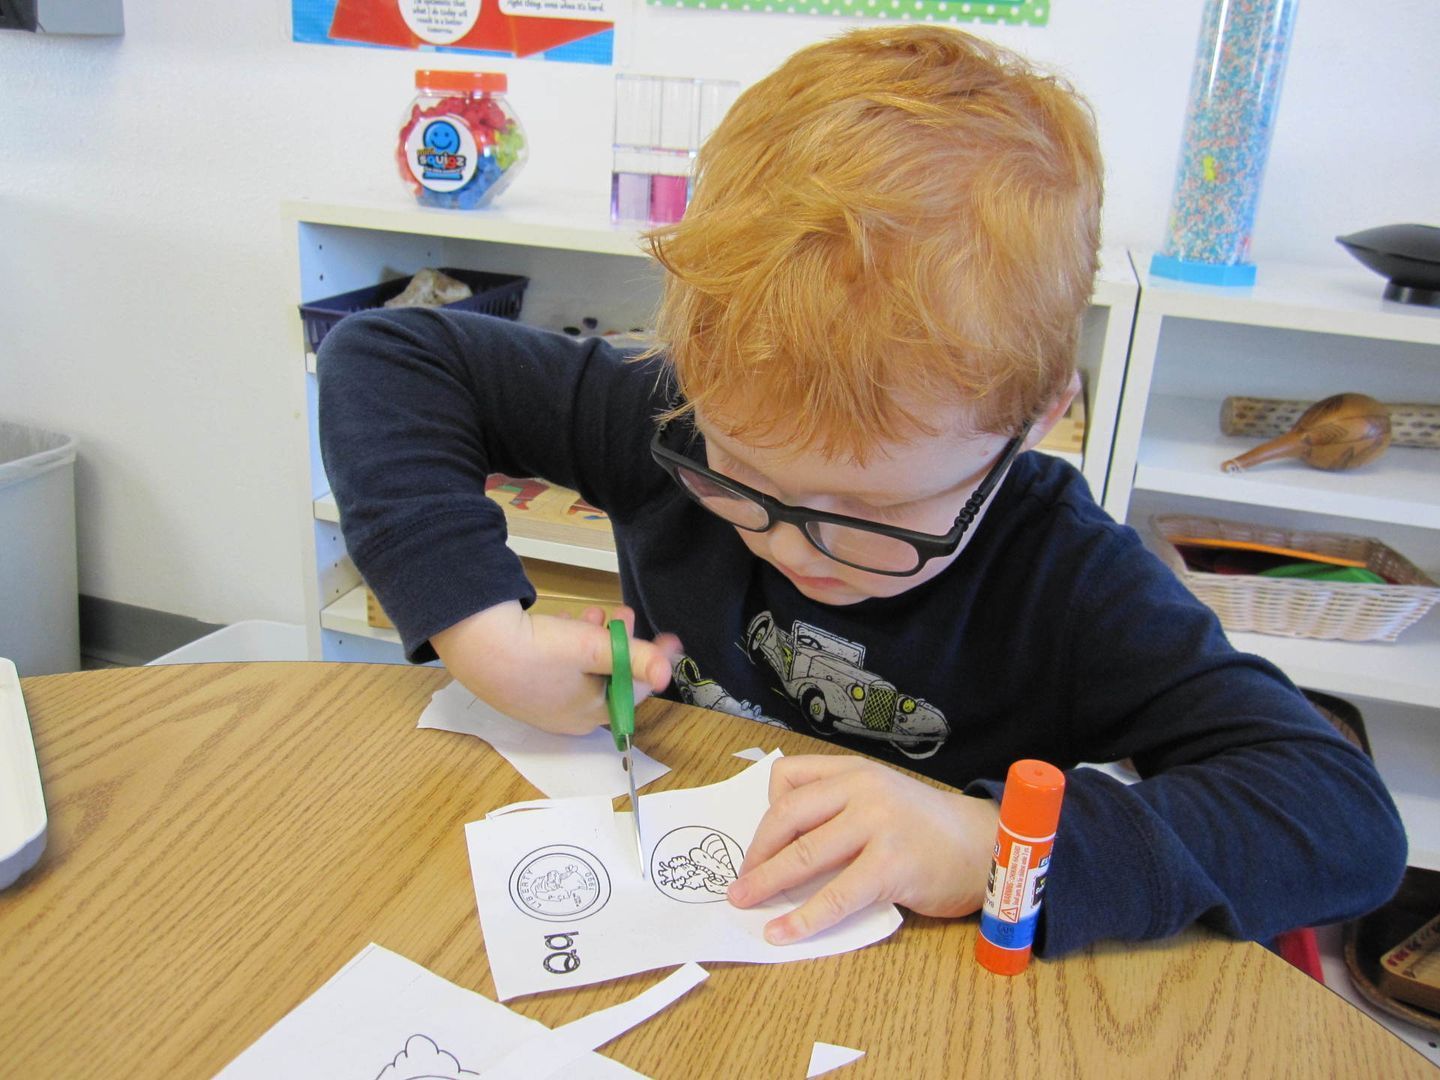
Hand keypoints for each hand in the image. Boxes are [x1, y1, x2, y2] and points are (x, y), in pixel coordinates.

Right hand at [430, 601, 683, 734]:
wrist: (474, 641)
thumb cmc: (537, 651)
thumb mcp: (594, 648)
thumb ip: (635, 658)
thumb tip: (666, 674)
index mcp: (589, 715)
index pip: (634, 691)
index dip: (653, 662)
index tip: (669, 639)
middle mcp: (567, 716)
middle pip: (610, 679)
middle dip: (622, 645)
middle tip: (625, 614)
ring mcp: (543, 701)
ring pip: (584, 669)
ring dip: (597, 639)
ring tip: (597, 611)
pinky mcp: (523, 682)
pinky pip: (559, 665)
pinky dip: (570, 643)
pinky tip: (566, 620)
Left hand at [726, 755, 998, 944]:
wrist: (985, 846)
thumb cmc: (928, 830)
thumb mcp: (880, 799)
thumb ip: (838, 810)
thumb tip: (781, 852)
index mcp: (854, 770)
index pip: (788, 778)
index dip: (764, 814)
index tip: (757, 846)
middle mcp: (863, 789)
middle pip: (788, 816)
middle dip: (756, 852)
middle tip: (738, 881)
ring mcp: (878, 824)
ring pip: (805, 854)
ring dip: (767, 882)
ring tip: (743, 902)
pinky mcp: (891, 865)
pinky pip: (836, 896)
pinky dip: (802, 918)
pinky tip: (781, 932)